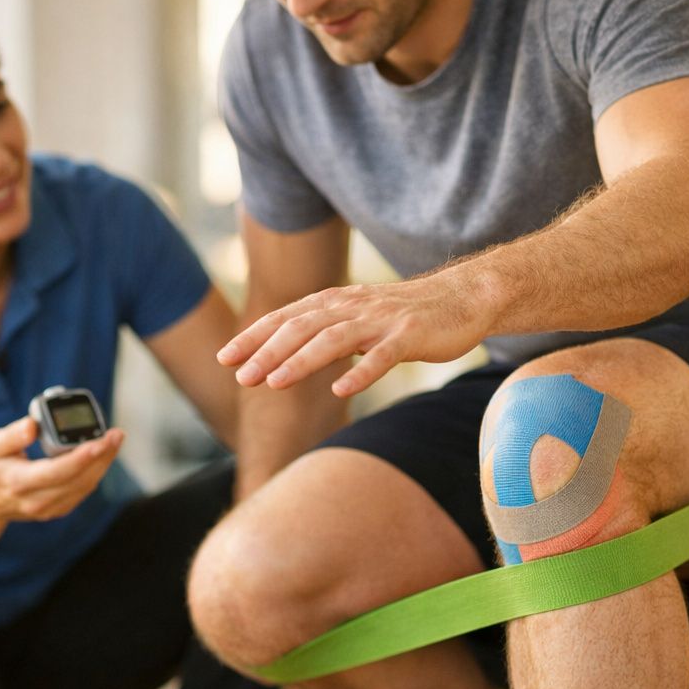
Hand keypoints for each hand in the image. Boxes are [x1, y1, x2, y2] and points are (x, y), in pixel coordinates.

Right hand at [0, 416, 123, 523]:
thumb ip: (12, 435)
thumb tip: (32, 424)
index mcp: (19, 482)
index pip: (56, 471)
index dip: (81, 457)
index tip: (100, 441)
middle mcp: (37, 500)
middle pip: (78, 479)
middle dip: (102, 456)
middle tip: (116, 434)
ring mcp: (49, 508)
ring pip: (85, 486)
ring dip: (104, 463)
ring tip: (115, 439)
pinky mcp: (59, 509)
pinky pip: (83, 490)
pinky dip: (96, 471)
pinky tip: (103, 453)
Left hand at [216, 273, 490, 396]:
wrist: (463, 297)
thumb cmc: (405, 316)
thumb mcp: (358, 320)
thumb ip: (323, 333)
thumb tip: (282, 357)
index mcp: (336, 303)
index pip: (286, 318)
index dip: (254, 336)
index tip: (225, 357)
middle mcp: (353, 307)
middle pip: (302, 328)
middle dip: (267, 351)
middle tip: (240, 376)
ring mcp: (382, 321)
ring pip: (334, 339)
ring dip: (301, 361)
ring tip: (274, 382)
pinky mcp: (410, 337)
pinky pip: (383, 357)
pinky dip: (361, 373)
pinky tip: (340, 391)